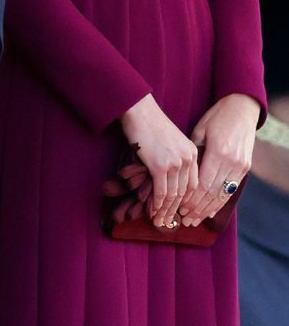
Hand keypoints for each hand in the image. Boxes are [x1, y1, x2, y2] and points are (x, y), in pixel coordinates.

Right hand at [120, 94, 198, 228]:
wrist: (137, 109)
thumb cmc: (150, 122)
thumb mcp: (171, 140)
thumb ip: (176, 157)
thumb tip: (170, 176)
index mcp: (193, 152)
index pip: (193, 184)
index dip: (186, 201)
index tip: (179, 212)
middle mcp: (187, 159)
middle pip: (184, 192)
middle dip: (176, 210)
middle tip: (169, 223)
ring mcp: (175, 163)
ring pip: (173, 195)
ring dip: (166, 211)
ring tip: (159, 222)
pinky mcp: (160, 165)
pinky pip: (161, 191)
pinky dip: (157, 204)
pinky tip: (152, 211)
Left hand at [179, 93, 258, 226]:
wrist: (241, 110)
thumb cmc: (215, 117)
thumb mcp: (200, 130)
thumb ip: (194, 152)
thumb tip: (182, 173)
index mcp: (218, 152)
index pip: (203, 183)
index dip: (191, 198)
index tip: (179, 208)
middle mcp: (231, 162)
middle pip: (212, 193)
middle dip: (197, 208)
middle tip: (184, 219)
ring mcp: (240, 166)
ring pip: (222, 195)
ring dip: (208, 210)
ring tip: (195, 220)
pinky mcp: (245, 168)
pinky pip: (231, 190)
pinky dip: (220, 202)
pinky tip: (211, 212)